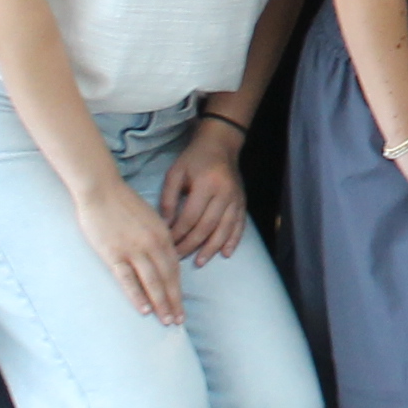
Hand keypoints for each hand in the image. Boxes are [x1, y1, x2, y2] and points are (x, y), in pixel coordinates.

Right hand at [82, 179, 184, 323]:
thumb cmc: (122, 202)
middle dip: (174, 301)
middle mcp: (153, 243)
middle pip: (168, 278)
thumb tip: (163, 257)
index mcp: (163, 234)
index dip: (178, 288)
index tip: (180, 304)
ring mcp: (134, 250)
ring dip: (161, 303)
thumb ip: (158, 237)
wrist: (101, 189)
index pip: (174, 267)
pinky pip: (128, 279)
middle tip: (178, 321)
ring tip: (166, 320)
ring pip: (153, 282)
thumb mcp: (149, 217)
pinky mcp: (114, 254)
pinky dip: (138, 296)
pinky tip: (144, 310)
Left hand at [161, 124, 250, 262]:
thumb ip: (168, 199)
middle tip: (178, 258)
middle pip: (207, 226)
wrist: (220, 145)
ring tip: (200, 262)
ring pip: (224, 229)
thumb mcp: (175, 173)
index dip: (178, 233)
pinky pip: (239, 225)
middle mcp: (224, 193)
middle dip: (191, 245)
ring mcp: (236, 199)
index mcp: (206, 184)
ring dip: (212, 248)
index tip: (168, 245)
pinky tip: (226, 253)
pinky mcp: (242, 202)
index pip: (190, 217)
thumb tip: (166, 225)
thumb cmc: (194, 159)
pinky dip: (233, 240)